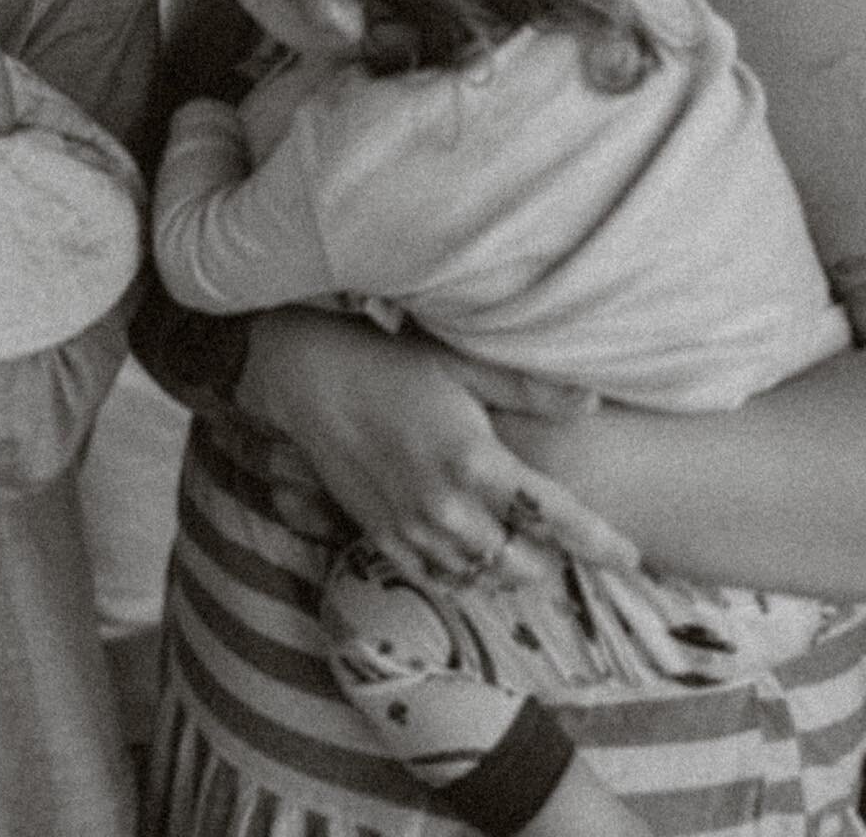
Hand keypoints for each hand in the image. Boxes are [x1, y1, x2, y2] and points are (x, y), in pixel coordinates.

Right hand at [238, 310, 639, 583]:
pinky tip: (475, 555)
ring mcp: (413, 528)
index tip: (631, 556)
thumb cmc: (392, 364)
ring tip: (524, 550)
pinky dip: (467, 576)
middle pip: (524, 564)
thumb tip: (591, 399)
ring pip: (483, 578)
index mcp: (475, 460)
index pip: (555, 518)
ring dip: (510, 570)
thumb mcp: (462, 364)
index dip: (599, 543)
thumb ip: (527, 388)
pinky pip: (440, 580)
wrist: (312, 381)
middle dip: (550, 557)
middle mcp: (447, 506)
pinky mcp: (383, 537)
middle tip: (560, 538)